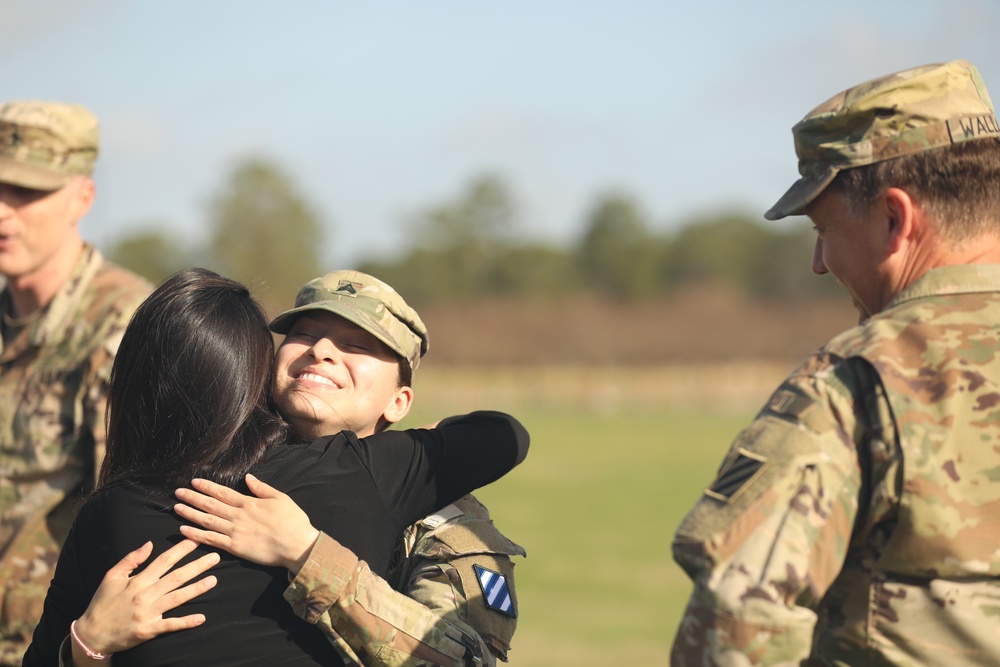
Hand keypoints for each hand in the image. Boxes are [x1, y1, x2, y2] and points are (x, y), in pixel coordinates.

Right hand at [72, 540, 217, 656]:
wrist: (91, 634)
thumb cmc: (102, 603)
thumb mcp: (111, 577)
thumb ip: (130, 559)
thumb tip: (149, 543)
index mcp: (138, 581)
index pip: (164, 561)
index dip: (181, 550)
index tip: (197, 540)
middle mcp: (144, 595)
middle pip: (175, 577)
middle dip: (197, 566)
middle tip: (216, 557)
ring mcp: (147, 613)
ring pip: (176, 598)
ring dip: (196, 589)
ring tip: (214, 580)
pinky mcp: (148, 631)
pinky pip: (169, 625)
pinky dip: (185, 622)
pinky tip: (201, 617)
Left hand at [175, 474, 319, 573]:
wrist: (296, 545)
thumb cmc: (293, 521)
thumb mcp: (281, 498)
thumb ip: (262, 488)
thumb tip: (248, 478)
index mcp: (249, 503)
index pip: (223, 493)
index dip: (207, 487)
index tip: (194, 482)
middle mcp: (238, 516)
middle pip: (210, 505)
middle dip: (193, 497)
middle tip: (178, 492)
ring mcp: (235, 532)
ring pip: (207, 521)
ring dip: (190, 514)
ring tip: (177, 508)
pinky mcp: (235, 547)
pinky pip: (211, 540)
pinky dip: (196, 535)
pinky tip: (184, 531)